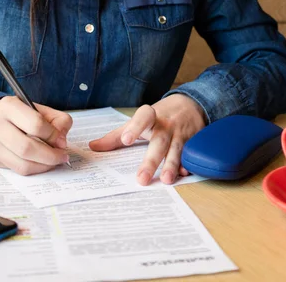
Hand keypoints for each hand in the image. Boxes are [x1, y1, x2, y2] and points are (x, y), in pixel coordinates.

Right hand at [0, 96, 72, 175]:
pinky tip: (40, 163)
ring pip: (22, 164)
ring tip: (53, 161)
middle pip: (27, 148)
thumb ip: (56, 120)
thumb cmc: (16, 114)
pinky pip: (16, 170)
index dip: (53, 135)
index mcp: (9, 106)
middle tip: (62, 156)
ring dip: (43, 166)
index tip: (61, 140)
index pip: (35, 124)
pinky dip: (33, 169)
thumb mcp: (36, 108)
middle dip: (50, 156)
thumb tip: (61, 141)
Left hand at [89, 94, 205, 184]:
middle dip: (151, 160)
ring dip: (171, 165)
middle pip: (158, 141)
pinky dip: (188, 163)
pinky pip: (190, 153)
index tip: (125, 140)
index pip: (142, 117)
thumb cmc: (157, 116)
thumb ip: (116, 135)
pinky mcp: (193, 141)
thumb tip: (93, 147)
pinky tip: (184, 174)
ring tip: (165, 180)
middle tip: (141, 179)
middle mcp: (165, 125)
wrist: (189, 105)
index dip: (134, 127)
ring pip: (176, 149)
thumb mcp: (137, 121)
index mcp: (150, 116)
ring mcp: (180, 133)